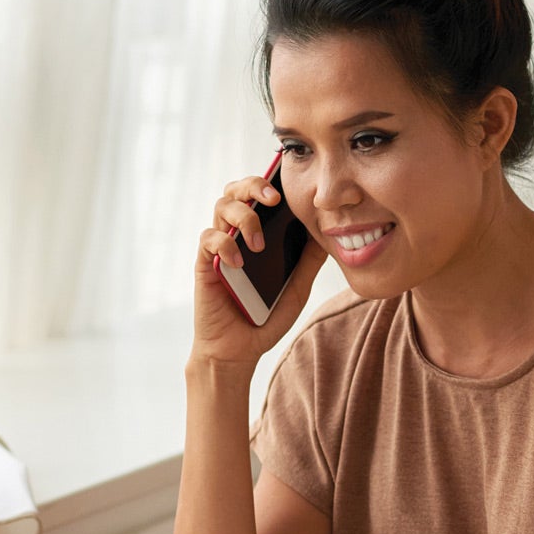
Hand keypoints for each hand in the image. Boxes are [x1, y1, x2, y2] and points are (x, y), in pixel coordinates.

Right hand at [192, 176, 327, 368]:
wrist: (239, 350)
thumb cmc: (265, 317)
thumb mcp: (297, 288)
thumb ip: (308, 261)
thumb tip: (329, 231)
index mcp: (258, 234)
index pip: (259, 195)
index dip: (270, 183)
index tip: (289, 188)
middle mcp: (236, 234)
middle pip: (236, 190)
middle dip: (254, 186)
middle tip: (273, 199)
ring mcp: (219, 247)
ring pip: (221, 206)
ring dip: (243, 218)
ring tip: (259, 245)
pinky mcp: (204, 263)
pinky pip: (208, 238)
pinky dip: (224, 244)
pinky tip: (238, 262)